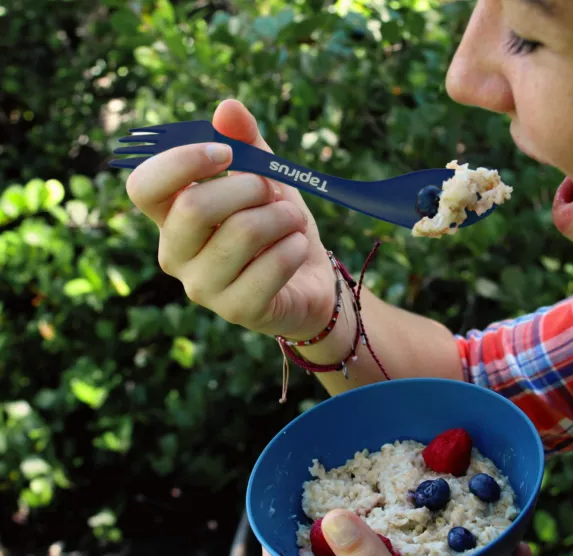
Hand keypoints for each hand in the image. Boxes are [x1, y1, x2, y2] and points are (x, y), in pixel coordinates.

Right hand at [125, 99, 335, 339]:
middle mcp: (176, 254)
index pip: (143, 186)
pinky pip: (271, 266)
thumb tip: (227, 107)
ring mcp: (202, 288)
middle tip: (273, 192)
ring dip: (282, 216)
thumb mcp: (264, 178)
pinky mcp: (236, 311)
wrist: (309, 278)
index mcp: (171, 217)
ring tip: (294, 221)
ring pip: (241, 233)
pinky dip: (294, 246)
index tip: (225, 153)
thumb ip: (246, 143)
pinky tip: (297, 249)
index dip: (181, 161)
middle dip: (249, 187)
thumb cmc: (277, 224)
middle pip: (194, 207)